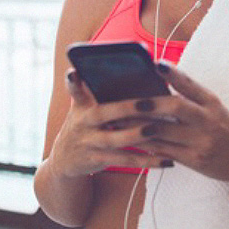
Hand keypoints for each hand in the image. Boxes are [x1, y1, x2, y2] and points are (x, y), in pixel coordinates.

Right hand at [46, 69, 175, 178]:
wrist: (64, 159)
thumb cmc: (83, 125)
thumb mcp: (82, 106)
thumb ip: (96, 90)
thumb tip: (124, 68)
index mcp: (81, 105)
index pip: (74, 89)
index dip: (73, 81)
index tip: (74, 72)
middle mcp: (82, 122)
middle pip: (101, 113)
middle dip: (125, 108)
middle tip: (148, 102)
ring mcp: (89, 143)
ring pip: (113, 139)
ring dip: (135, 135)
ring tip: (156, 129)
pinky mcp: (97, 160)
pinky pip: (124, 160)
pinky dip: (145, 160)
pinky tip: (165, 160)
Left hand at [133, 61, 228, 191]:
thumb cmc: (225, 127)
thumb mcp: (213, 106)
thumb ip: (189, 93)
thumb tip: (158, 73)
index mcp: (211, 102)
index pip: (191, 84)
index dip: (173, 74)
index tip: (156, 64)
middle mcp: (207, 120)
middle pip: (175, 107)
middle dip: (149, 104)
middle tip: (127, 101)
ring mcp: (201, 141)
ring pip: (163, 132)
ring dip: (137, 127)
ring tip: (117, 122)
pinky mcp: (195, 161)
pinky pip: (165, 152)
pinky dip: (146, 145)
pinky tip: (130, 140)